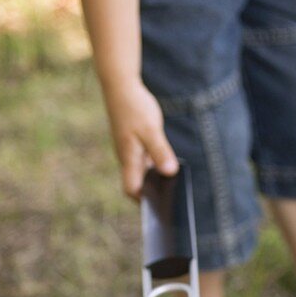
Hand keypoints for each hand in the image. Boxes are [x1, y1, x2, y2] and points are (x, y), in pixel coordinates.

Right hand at [102, 77, 178, 198]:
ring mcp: (130, 151)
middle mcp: (127, 158)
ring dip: (155, 178)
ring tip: (174, 187)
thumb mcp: (151, 129)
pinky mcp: (134, 143)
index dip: (142, 201)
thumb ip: (160, 151)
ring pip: (142, 171)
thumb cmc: (134, 107)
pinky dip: (155, 164)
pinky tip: (169, 164)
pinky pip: (144, 159)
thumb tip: (170, 173)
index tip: (158, 208)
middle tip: (172, 202)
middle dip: (152, 193)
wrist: (121, 87)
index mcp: (129, 158)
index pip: (132, 189)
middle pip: (138, 183)